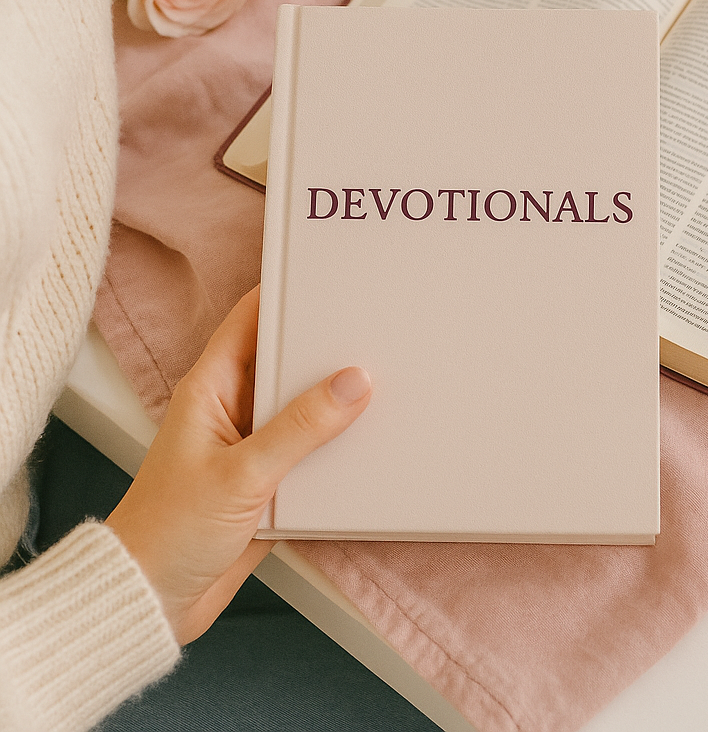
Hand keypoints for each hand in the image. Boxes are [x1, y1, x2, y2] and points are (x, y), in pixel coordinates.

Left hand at [105, 285, 370, 644]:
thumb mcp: (242, 473)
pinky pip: (311, 450)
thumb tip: (353, 383)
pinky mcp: (269, 480)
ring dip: (335, 401)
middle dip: (324, 348)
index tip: (328, 277)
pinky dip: (336, 446)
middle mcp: (232, 409)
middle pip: (285, 361)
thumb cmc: (168, 533)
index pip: (249, 320)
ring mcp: (252, 445)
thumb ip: (300, 428)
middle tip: (370, 330)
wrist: (154, 601)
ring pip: (303, 407)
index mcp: (210, 389)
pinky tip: (367, 443)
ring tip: (382, 382)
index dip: (286, 294)